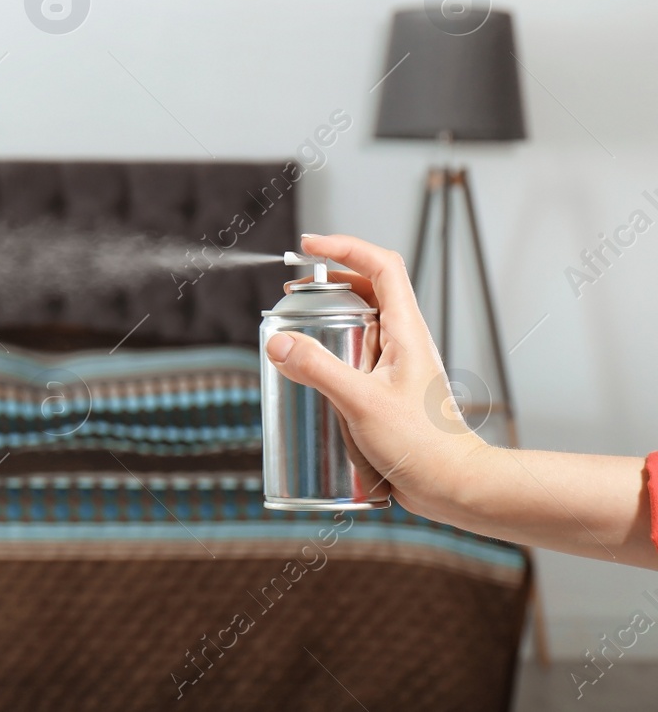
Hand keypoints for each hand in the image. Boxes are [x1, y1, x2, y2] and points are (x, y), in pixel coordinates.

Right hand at [264, 233, 489, 519]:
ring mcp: (397, 367)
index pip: (381, 267)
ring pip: (362, 325)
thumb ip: (318, 369)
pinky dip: (331, 355)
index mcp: (406, 331)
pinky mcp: (387, 391)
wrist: (455, 486)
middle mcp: (404, 342)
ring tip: (295, 333)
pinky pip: (357, 358)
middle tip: (293, 294)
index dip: (346, 247)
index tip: (309, 247)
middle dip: (327, 284)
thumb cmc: (423, 445)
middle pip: (368, 291)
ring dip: (328, 320)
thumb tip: (278, 341)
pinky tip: (310, 380)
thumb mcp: (362, 403)